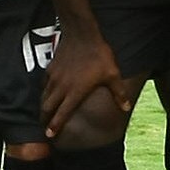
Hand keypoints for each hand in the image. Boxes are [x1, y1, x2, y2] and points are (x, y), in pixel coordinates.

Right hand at [39, 21, 126, 141]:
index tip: (50, 135)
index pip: (62, 113)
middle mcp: (62, 87)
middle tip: (45, 128)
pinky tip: (47, 92)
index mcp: (75, 92)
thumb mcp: (112, 74)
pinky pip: (44, 84)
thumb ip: (119, 93)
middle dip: (45, 119)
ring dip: (43, 107)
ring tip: (44, 114)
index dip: (55, 125)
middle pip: (47, 107)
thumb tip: (126, 108)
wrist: (82, 34)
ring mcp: (54, 77)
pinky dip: (44, 91)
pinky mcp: (51, 68)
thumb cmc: (98, 54)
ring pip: (44, 96)